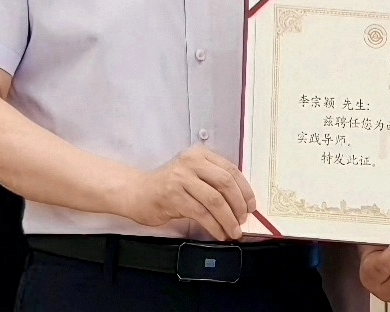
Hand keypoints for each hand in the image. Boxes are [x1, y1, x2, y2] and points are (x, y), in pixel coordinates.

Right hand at [126, 145, 254, 239]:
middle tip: (243, 220)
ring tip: (234, 231)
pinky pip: (201, 213)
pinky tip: (219, 233)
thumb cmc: (169, 186)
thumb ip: (213, 181)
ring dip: (228, 219)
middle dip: (238, 205)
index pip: (230, 170)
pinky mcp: (173, 197)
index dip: (244, 189)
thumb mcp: (193, 175)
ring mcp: (181, 179)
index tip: (252, 205)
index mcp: (200, 155)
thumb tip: (241, 202)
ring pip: (214, 200)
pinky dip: (214, 225)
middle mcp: (191, 163)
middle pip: (225, 183)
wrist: (138, 192)